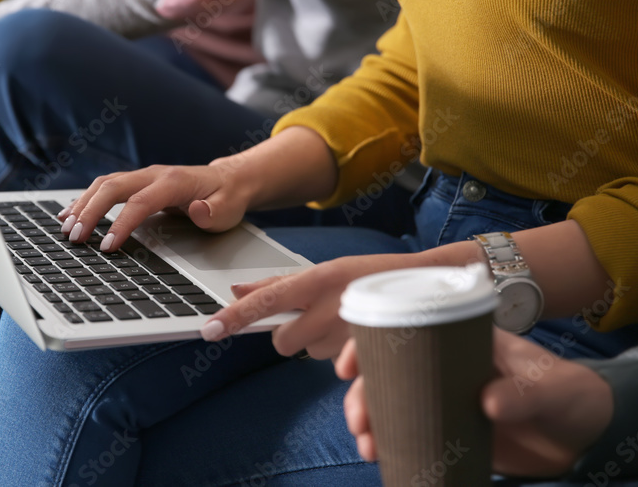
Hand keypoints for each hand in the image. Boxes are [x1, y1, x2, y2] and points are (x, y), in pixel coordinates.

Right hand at [59, 162, 252, 246]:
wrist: (230, 180)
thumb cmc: (227, 198)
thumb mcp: (230, 209)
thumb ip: (214, 212)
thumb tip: (198, 210)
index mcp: (173, 182)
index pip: (139, 202)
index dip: (121, 224)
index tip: (107, 246)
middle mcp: (153, 174)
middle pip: (112, 187)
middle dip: (90, 211)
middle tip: (75, 237)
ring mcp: (143, 176)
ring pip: (104, 184)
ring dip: (83, 204)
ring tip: (66, 227)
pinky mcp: (137, 182)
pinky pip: (105, 188)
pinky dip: (86, 200)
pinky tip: (71, 214)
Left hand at [199, 252, 424, 357]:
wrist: (427, 284)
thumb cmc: (369, 275)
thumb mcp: (322, 270)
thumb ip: (278, 283)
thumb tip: (236, 287)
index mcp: (317, 279)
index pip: (266, 299)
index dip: (235, 315)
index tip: (209, 329)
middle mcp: (331, 306)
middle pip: (283, 341)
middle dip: (291, 334)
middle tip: (312, 320)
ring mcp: (350, 333)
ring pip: (309, 353)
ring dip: (317, 343)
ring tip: (340, 323)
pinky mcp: (366, 354)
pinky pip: (336, 366)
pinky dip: (339, 356)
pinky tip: (353, 339)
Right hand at [336, 329, 613, 476]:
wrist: (586, 433)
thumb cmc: (566, 392)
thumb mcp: (548, 386)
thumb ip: (521, 391)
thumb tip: (487, 403)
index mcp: (458, 338)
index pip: (403, 328)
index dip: (368, 342)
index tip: (349, 366)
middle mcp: (442, 364)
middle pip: (387, 370)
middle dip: (362, 393)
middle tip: (358, 419)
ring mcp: (442, 398)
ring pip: (392, 402)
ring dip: (370, 420)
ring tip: (366, 445)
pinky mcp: (448, 430)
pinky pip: (409, 432)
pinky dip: (389, 442)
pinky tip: (378, 456)